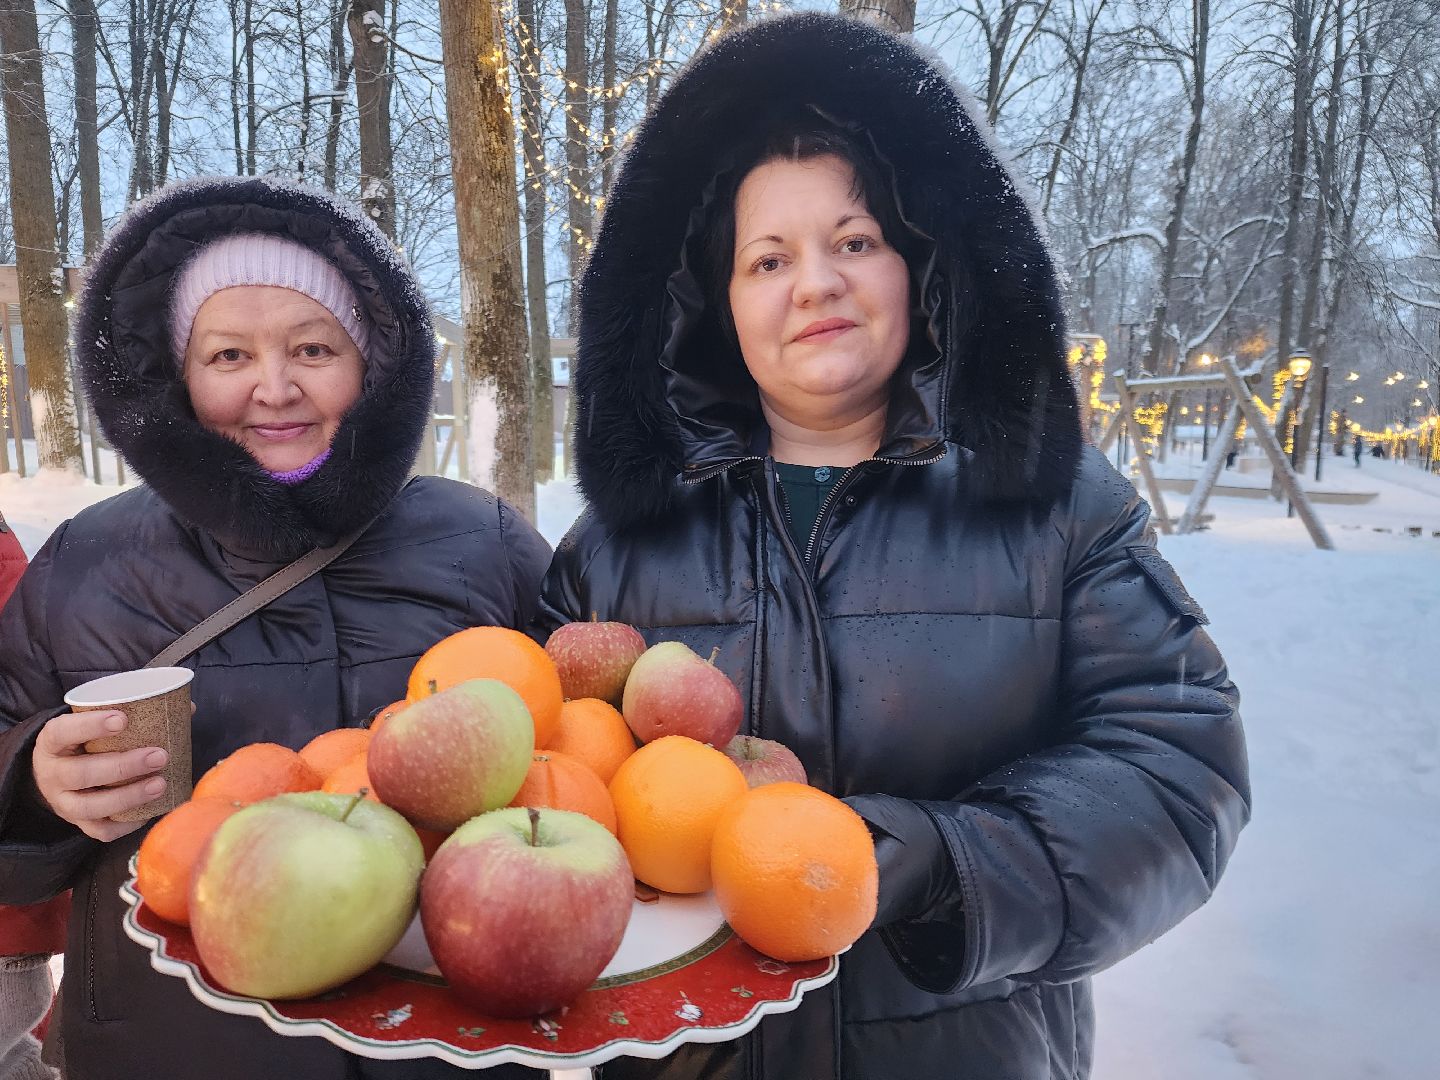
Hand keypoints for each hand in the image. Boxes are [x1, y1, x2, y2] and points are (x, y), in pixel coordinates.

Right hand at [31, 710, 168, 841]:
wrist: (56, 775)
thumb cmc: (85, 743)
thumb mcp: (93, 725)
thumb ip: (131, 714)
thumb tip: (186, 708)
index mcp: (52, 743)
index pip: (61, 731)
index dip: (89, 725)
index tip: (123, 719)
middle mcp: (52, 775)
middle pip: (81, 774)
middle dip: (123, 767)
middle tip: (159, 756)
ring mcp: (63, 803)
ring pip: (91, 807)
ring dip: (129, 796)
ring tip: (160, 784)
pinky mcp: (79, 823)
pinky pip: (101, 830)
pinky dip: (126, 824)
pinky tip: (148, 811)